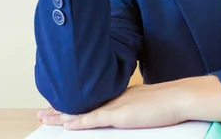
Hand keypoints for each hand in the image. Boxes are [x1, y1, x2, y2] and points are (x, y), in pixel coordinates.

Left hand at [50, 77, 220, 129]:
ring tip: (44, 117)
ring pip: (81, 111)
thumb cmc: (169, 101)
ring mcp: (115, 106)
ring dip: (61, 115)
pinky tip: (65, 125)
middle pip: (81, 103)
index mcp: (120, 95)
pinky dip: (77, 123)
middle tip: (42, 110)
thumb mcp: (147, 102)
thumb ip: (135, 105)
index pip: (91, 98)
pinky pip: (92, 120)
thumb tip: (133, 109)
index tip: (60, 102)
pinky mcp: (118, 115)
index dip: (74, 101)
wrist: (178, 97)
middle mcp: (113, 98)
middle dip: (60, 108)